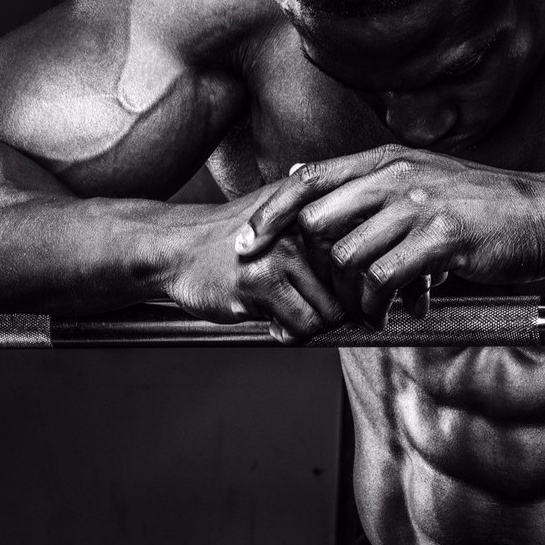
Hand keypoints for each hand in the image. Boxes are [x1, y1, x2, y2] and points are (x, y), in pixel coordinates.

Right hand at [164, 194, 345, 342]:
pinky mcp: (259, 283)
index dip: (358, 285)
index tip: (349, 300)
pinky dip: (291, 335)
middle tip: (314, 314)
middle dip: (336, 311)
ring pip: (330, 311)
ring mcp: (281, 255)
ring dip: (313, 326)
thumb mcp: (278, 214)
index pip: (362, 253)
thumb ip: (320, 224)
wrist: (176, 247)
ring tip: (290, 318)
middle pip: (351, 288)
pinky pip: (301, 325)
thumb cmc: (229, 238)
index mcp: (312, 209)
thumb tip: (369, 253)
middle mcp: (301, 228)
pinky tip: (273, 325)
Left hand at [235, 146, 544, 326]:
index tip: (245, 245)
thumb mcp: (421, 176)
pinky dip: (382, 304)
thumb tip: (300, 175)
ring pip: (349, 257)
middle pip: (318, 223)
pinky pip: (386, 278)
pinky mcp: (444, 237)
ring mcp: (421, 203)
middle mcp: (398, 175)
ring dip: (351, 296)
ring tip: (369, 312)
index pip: (307, 181)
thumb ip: (365, 181)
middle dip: (311, 269)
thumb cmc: (482, 204)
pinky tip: (399, 313)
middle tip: (322, 298)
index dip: (270, 214)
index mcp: (387, 160)